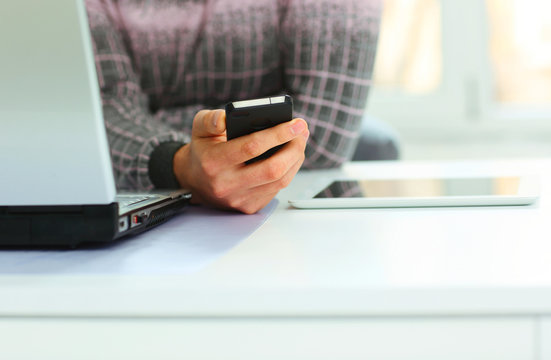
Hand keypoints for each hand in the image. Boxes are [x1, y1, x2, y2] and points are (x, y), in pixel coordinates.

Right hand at [173, 109, 308, 213]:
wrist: (195, 181)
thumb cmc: (203, 150)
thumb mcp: (199, 128)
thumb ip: (210, 120)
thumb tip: (226, 118)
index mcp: (213, 162)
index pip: (251, 147)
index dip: (278, 134)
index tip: (296, 123)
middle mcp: (226, 184)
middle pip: (272, 169)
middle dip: (294, 148)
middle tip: (302, 130)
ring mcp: (239, 199)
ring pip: (279, 181)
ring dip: (296, 159)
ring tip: (300, 140)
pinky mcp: (249, 207)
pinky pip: (277, 189)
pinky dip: (289, 171)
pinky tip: (292, 156)